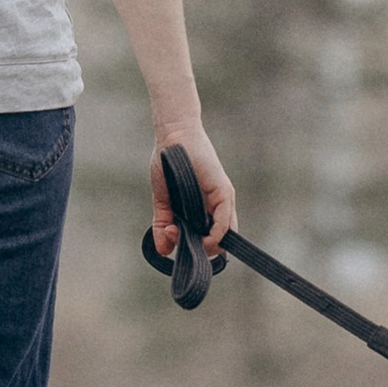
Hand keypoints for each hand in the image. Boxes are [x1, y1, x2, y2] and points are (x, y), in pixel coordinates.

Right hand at [150, 124, 235, 262]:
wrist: (172, 136)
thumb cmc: (168, 164)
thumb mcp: (163, 201)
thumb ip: (164, 225)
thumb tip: (162, 251)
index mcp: (206, 208)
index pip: (211, 239)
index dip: (197, 249)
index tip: (174, 242)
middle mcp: (218, 205)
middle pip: (220, 242)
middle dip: (199, 250)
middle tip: (175, 238)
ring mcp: (223, 199)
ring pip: (225, 237)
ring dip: (205, 246)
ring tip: (180, 237)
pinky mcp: (224, 191)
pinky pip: (225, 223)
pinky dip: (214, 236)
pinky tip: (198, 237)